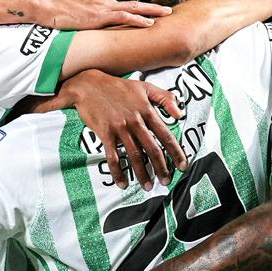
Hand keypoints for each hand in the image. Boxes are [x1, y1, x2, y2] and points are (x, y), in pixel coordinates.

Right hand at [39, 0, 171, 29]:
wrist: (44, 2)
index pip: (114, 0)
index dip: (126, 7)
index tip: (138, 13)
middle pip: (131, 2)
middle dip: (150, 7)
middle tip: (167, 9)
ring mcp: (102, 5)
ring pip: (132, 8)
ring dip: (151, 12)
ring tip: (166, 14)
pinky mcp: (99, 16)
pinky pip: (123, 18)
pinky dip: (137, 20)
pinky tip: (150, 25)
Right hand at [67, 72, 187, 189]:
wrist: (89, 84)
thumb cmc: (118, 86)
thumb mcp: (145, 86)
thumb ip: (165, 98)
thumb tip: (181, 113)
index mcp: (147, 110)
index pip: (166, 135)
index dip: (176, 152)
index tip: (182, 166)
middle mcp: (135, 121)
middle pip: (152, 149)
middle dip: (161, 168)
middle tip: (165, 181)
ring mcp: (120, 128)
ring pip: (134, 155)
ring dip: (142, 173)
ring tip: (147, 186)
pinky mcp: (105, 134)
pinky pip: (113, 157)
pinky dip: (118, 172)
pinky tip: (122, 183)